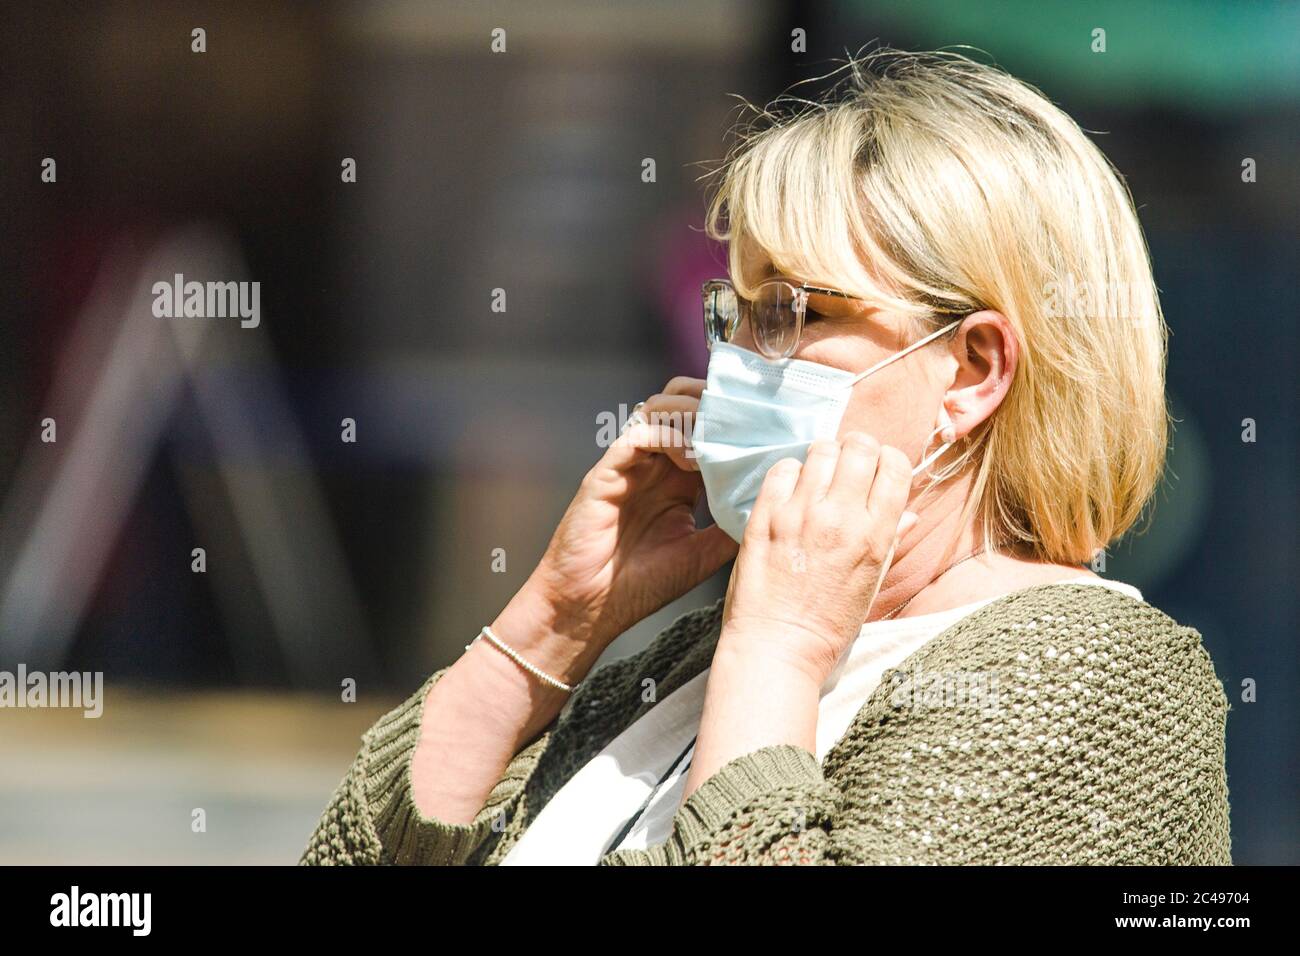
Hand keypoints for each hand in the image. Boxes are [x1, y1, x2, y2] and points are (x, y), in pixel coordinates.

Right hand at [500, 377, 738, 667]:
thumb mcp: (702, 555)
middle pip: (683, 404)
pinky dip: (667, 436)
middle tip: (743, 418)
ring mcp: (630, 465)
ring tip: (715, 438)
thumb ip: (731, 528)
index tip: (767, 426)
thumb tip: (774, 507)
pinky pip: (638, 434)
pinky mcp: (607, 472)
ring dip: (691, 414)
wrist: (590, 609)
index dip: (734, 421)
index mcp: (678, 480)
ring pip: (659, 407)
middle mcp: (655, 465)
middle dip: (713, 402)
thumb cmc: (641, 585)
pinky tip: (689, 460)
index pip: (708, 430)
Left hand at [717, 432, 915, 684]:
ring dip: (823, 458)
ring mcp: (801, 513)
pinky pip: (782, 468)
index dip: (888, 461)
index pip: (895, 466)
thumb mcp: (872, 585)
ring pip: (821, 449)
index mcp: (875, 535)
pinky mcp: (766, 515)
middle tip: (847, 469)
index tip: (878, 471)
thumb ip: (890, 542)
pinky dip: (789, 473)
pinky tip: (790, 493)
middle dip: (857, 450)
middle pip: (860, 446)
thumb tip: (910, 514)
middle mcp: (842, 517)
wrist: (777, 647)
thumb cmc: (828, 625)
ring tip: (817, 480)